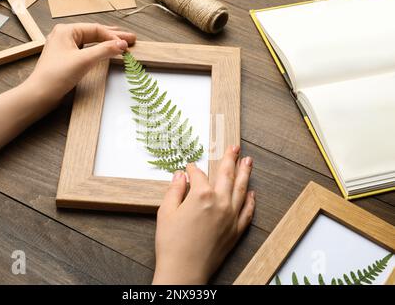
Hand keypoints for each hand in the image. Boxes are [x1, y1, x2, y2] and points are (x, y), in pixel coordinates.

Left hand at [27, 23, 135, 101]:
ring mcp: (65, 48)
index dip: (113, 37)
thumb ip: (104, 50)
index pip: (96, 29)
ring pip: (91, 42)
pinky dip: (99, 51)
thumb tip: (121, 44)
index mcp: (66, 30)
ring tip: (122, 44)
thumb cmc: (56, 76)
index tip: (127, 44)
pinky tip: (107, 52)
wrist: (40, 94)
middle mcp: (65, 36)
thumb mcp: (84, 60)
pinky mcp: (66, 59)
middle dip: (113, 37)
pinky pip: (86, 51)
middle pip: (95, 34)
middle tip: (131, 39)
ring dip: (107, 44)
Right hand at [153, 146, 254, 284]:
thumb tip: (180, 176)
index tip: (189, 167)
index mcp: (201, 195)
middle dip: (230, 159)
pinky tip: (252, 193)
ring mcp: (231, 217)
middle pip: (227, 175)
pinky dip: (251, 201)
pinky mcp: (235, 231)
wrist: (184, 271)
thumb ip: (175, 190)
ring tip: (248, 161)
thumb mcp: (165, 212)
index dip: (193, 169)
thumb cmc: (171, 243)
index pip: (199, 175)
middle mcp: (220, 202)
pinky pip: (247, 211)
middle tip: (235, 147)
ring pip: (242, 189)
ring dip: (245, 173)